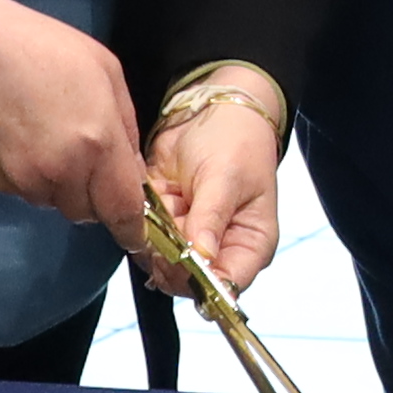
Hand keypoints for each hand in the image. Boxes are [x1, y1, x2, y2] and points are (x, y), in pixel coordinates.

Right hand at [0, 0, 146, 231]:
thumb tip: (131, 171)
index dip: (132, 229)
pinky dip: (31, 177)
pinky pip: (26, 192)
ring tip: (47, 137)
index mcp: (98, 143)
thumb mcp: (103, 69)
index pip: (123, 209)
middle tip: (84, 155)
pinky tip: (20, 139)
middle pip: (89, 212)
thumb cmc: (39, 48)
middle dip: (93, 194)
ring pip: (56, 202)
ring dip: (61, 185)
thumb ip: (125, 125)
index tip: (135, 235)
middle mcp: (64, 172)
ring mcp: (26, 182)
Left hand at [140, 87, 285, 296]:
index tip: (181, 261)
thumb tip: (201, 258)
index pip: (229, 285)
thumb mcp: (226, 178)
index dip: (203, 282)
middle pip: (189, 281)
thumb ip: (210, 219)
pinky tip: (154, 195)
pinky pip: (145, 238)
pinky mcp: (166, 224)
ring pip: (161, 262)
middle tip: (165, 224)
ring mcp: (190, 238)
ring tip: (164, 201)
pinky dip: (142, 221)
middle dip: (171, 257)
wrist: (210, 107)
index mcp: (250, 244)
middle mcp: (221, 248)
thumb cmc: (235, 140)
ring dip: (154, 236)